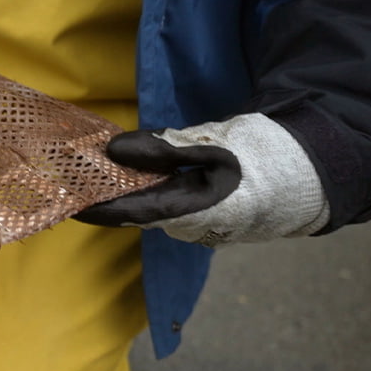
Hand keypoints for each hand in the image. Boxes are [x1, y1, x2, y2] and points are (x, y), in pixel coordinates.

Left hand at [74, 113, 329, 245]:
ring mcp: (194, 224)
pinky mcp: (200, 216)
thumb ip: (161, 148)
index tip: (63, 198)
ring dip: (119, 190)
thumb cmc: (263, 158)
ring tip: (87, 170)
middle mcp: (186, 225)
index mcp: (189, 210)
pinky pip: (160, 204)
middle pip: (131, 210)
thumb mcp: (212, 144)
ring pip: (145, 206)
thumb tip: (111, 151)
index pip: (126, 212)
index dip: (92, 206)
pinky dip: (140, 188)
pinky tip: (124, 171)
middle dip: (101, 194)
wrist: (308, 176)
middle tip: (67, 174)